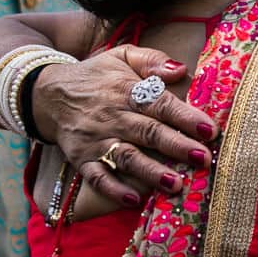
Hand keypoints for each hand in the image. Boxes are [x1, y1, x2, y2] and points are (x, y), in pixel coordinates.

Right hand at [29, 47, 216, 206]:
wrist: (47, 93)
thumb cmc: (97, 77)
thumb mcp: (121, 56)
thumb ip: (151, 60)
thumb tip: (180, 69)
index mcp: (126, 90)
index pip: (159, 104)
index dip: (185, 117)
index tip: (210, 130)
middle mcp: (112, 117)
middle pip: (148, 132)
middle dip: (177, 146)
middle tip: (203, 159)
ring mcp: (96, 140)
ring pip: (126, 157)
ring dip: (151, 172)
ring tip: (176, 184)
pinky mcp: (81, 159)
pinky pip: (96, 176)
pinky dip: (113, 189)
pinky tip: (133, 200)